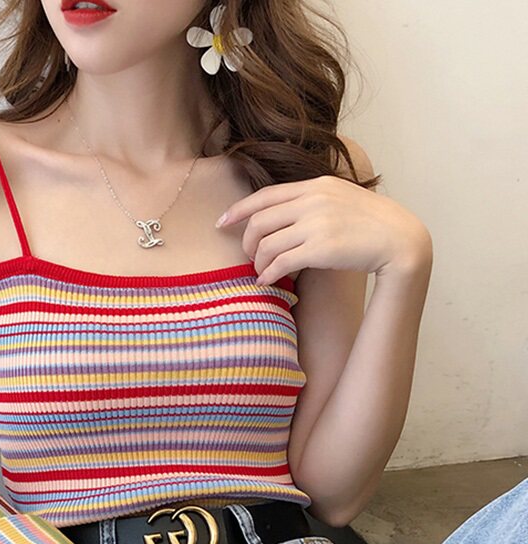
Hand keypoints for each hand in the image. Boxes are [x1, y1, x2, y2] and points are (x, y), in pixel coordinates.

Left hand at [215, 175, 432, 283]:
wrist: (399, 239)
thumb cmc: (370, 223)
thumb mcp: (340, 198)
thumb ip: (311, 200)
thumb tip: (280, 216)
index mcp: (315, 185)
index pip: (265, 195)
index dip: (239, 210)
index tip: (222, 223)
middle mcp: (313, 200)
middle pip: (259, 222)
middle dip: (247, 243)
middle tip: (249, 257)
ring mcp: (317, 223)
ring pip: (267, 244)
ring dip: (258, 262)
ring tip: (261, 272)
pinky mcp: (321, 248)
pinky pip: (281, 262)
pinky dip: (268, 274)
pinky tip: (267, 281)